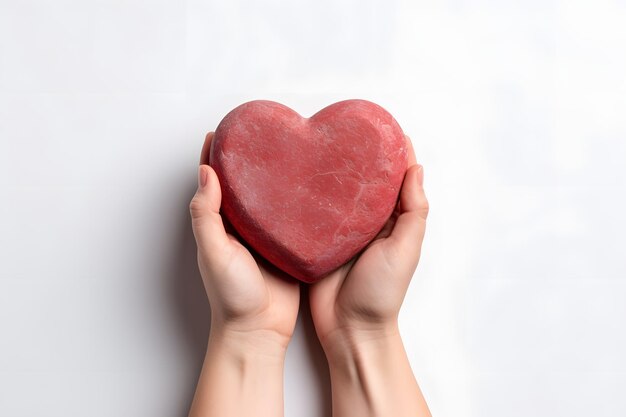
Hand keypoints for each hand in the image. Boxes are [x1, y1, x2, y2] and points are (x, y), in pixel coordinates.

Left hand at [189, 132, 299, 348]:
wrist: (260, 329)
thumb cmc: (232, 296)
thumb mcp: (214, 252)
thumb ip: (206, 215)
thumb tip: (205, 172)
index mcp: (219, 225)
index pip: (212, 182)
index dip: (213, 156)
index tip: (221, 131)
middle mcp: (241, 227)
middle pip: (242, 185)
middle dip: (247, 160)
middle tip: (259, 134)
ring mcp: (264, 237)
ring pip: (268, 199)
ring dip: (273, 177)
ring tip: (286, 151)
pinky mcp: (287, 246)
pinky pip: (291, 218)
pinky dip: (296, 201)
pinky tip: (308, 187)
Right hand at [308, 134, 430, 416]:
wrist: (348, 328)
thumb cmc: (381, 293)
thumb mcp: (405, 250)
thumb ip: (413, 211)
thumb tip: (416, 168)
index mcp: (393, 222)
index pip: (396, 180)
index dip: (393, 153)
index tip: (386, 127)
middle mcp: (368, 223)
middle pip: (366, 182)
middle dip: (360, 156)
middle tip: (348, 129)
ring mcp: (342, 232)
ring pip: (339, 194)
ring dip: (335, 172)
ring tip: (323, 145)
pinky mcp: (317, 241)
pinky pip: (315, 213)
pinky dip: (312, 196)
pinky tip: (301, 177)